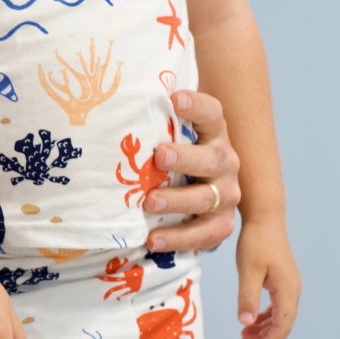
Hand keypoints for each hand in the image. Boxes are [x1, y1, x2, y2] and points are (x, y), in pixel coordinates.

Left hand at [143, 89, 239, 252]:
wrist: (200, 191)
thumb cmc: (173, 155)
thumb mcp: (169, 135)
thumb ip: (153, 121)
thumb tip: (113, 99)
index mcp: (213, 133)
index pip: (211, 114)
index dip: (197, 105)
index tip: (175, 99)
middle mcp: (225, 162)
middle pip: (213, 158)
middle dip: (186, 157)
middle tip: (159, 156)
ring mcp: (226, 194)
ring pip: (208, 197)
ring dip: (178, 200)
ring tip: (149, 203)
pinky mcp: (221, 224)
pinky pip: (204, 234)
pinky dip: (178, 238)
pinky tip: (152, 240)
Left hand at [235, 219, 299, 338]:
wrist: (264, 219)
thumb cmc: (256, 242)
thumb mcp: (248, 271)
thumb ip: (247, 297)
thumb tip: (245, 323)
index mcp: (287, 290)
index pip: (282, 325)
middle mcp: (292, 290)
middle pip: (282, 323)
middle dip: (264, 337)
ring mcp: (288, 285)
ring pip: (279, 315)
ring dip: (263, 327)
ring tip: (244, 337)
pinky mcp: (281, 280)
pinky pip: (276, 305)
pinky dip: (264, 315)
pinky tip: (251, 321)